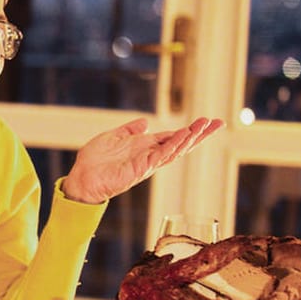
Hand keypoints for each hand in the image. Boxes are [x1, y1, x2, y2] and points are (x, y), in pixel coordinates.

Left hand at [62, 116, 223, 204]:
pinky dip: (173, 145)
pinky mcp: (141, 168)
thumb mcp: (113, 137)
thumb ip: (130, 130)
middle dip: (200, 134)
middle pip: (181, 144)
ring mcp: (147, 162)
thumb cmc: (95, 161)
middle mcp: (150, 155)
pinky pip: (161, 155)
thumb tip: (145, 122)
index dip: (190, 130)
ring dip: (191, 138)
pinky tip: (184, 135)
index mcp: (145, 147)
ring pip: (175, 149)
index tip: (207, 121)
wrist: (82, 178)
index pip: (173, 137)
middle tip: (218, 123)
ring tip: (205, 126)